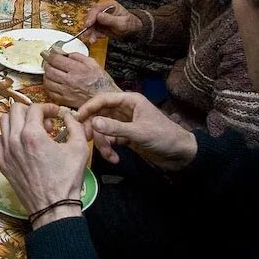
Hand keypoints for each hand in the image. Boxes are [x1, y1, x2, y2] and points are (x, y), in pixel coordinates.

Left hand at [0, 103, 88, 227]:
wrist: (53, 206)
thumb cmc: (66, 180)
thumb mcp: (79, 149)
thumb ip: (75, 126)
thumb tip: (68, 116)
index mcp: (32, 134)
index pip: (35, 108)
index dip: (48, 107)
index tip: (55, 114)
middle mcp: (15, 140)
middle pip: (16, 110)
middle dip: (31, 111)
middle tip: (44, 122)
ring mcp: (6, 152)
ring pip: (4, 122)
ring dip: (18, 121)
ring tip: (32, 131)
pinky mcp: (3, 163)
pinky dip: (8, 136)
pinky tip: (20, 143)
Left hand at [43, 52, 120, 107]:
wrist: (106, 99)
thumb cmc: (101, 81)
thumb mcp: (92, 63)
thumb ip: (77, 56)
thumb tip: (64, 53)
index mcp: (76, 69)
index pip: (55, 59)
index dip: (48, 54)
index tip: (46, 53)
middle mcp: (69, 80)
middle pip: (49, 70)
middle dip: (46, 64)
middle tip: (47, 62)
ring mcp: (66, 91)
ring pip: (47, 81)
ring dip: (46, 75)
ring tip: (50, 72)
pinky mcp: (65, 100)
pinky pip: (50, 92)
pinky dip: (49, 86)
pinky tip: (53, 83)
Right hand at [76, 92, 197, 170]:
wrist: (181, 155)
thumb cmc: (164, 137)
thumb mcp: (139, 132)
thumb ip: (116, 128)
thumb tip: (93, 122)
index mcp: (130, 101)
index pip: (104, 99)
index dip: (89, 107)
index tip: (77, 118)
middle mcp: (125, 110)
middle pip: (100, 115)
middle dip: (94, 129)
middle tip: (86, 140)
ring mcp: (125, 124)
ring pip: (103, 129)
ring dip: (103, 143)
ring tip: (109, 156)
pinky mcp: (126, 137)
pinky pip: (110, 140)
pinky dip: (109, 149)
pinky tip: (115, 159)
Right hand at [79, 1, 140, 42]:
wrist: (132, 31)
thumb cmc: (130, 24)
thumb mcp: (122, 22)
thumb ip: (110, 19)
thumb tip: (99, 16)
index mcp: (109, 5)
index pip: (96, 8)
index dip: (91, 16)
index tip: (88, 24)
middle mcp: (103, 10)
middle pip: (91, 16)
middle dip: (88, 25)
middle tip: (88, 33)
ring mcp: (100, 18)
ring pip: (90, 24)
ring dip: (90, 32)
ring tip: (92, 39)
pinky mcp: (99, 25)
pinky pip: (93, 30)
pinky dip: (93, 35)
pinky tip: (95, 38)